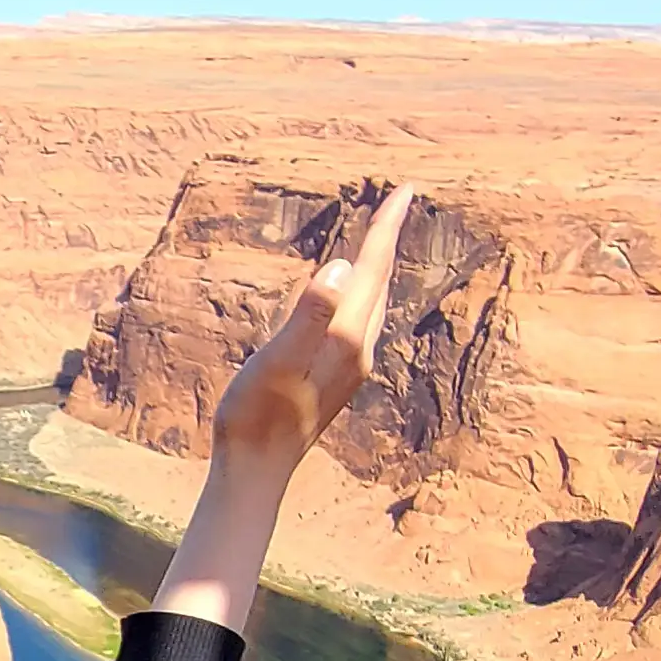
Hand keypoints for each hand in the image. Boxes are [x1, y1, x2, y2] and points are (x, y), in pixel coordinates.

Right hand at [209, 183, 417, 477]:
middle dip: (387, 242)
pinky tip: (350, 297)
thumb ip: (310, 313)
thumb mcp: (278, 359)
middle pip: (381, 283)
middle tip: (397, 204)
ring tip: (378, 242)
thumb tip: (343, 267)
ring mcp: (348, 367)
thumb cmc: (256, 415)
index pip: (373, 270)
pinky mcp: (333, 378)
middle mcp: (357, 350)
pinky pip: (357, 321)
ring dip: (377, 269)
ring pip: (373, 304)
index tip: (405, 190)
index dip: (387, 228)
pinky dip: (361, 294)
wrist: (255, 470)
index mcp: (346, 338)